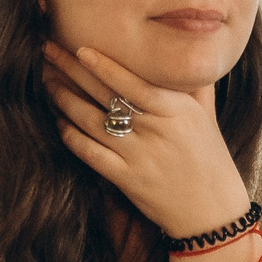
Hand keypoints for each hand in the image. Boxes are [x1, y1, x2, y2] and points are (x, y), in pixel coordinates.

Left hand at [44, 43, 250, 238]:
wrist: (212, 213)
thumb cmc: (211, 160)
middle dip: (73, 71)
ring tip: (49, 82)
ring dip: (66, 100)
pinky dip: (72, 136)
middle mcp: (156, 131)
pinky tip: (60, 121)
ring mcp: (139, 157)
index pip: (134, 82)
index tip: (80, 48)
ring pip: (92, 122)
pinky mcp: (126, 180)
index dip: (105, 65)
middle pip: (106, 96)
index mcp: (178, 111)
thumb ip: (195, 84)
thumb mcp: (207, 117)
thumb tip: (188, 48)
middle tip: (49, 51)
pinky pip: (91, 154)